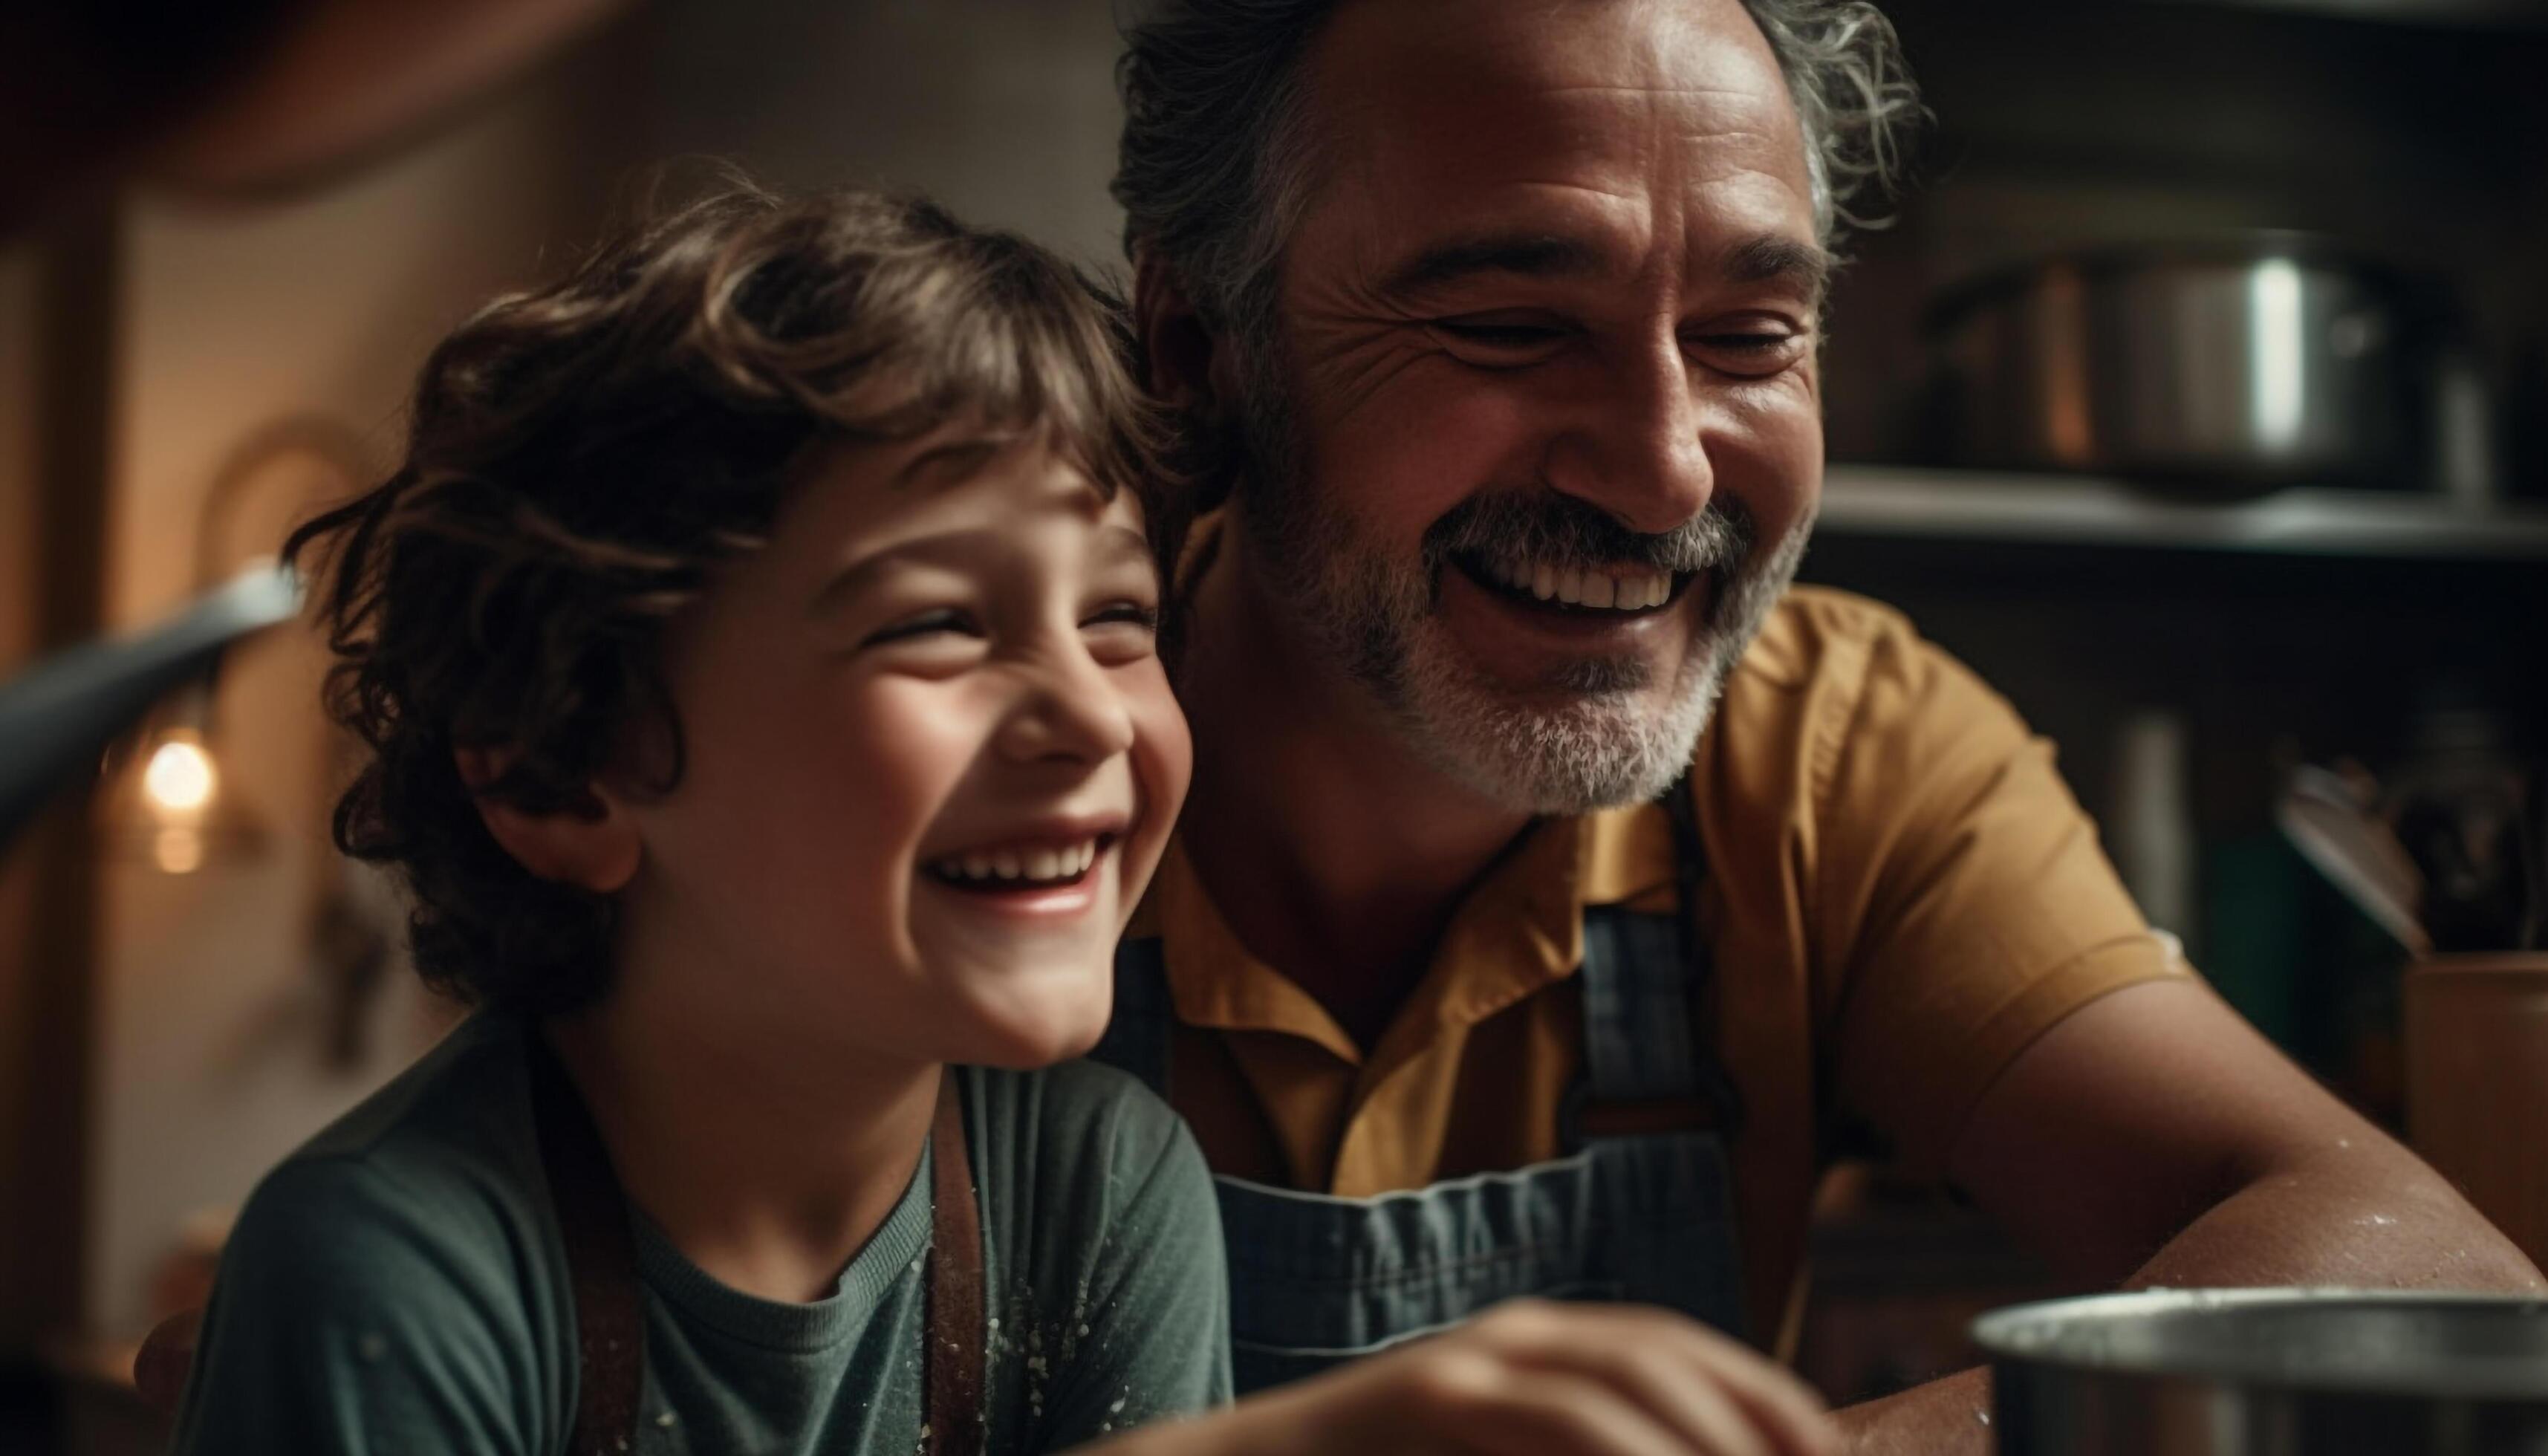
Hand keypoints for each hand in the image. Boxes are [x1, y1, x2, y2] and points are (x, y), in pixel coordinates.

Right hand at [1152, 1299, 1839, 1455]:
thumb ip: (1578, 1454)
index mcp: (1543, 1349)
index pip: (1681, 1351)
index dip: (1765, 1395)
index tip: (1832, 1453)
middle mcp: (1516, 1338)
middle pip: (1666, 1356)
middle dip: (1759, 1415)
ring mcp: (1470, 1362)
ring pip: (1622, 1376)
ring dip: (1707, 1434)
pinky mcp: (1431, 1396)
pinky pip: (1558, 1418)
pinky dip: (1629, 1450)